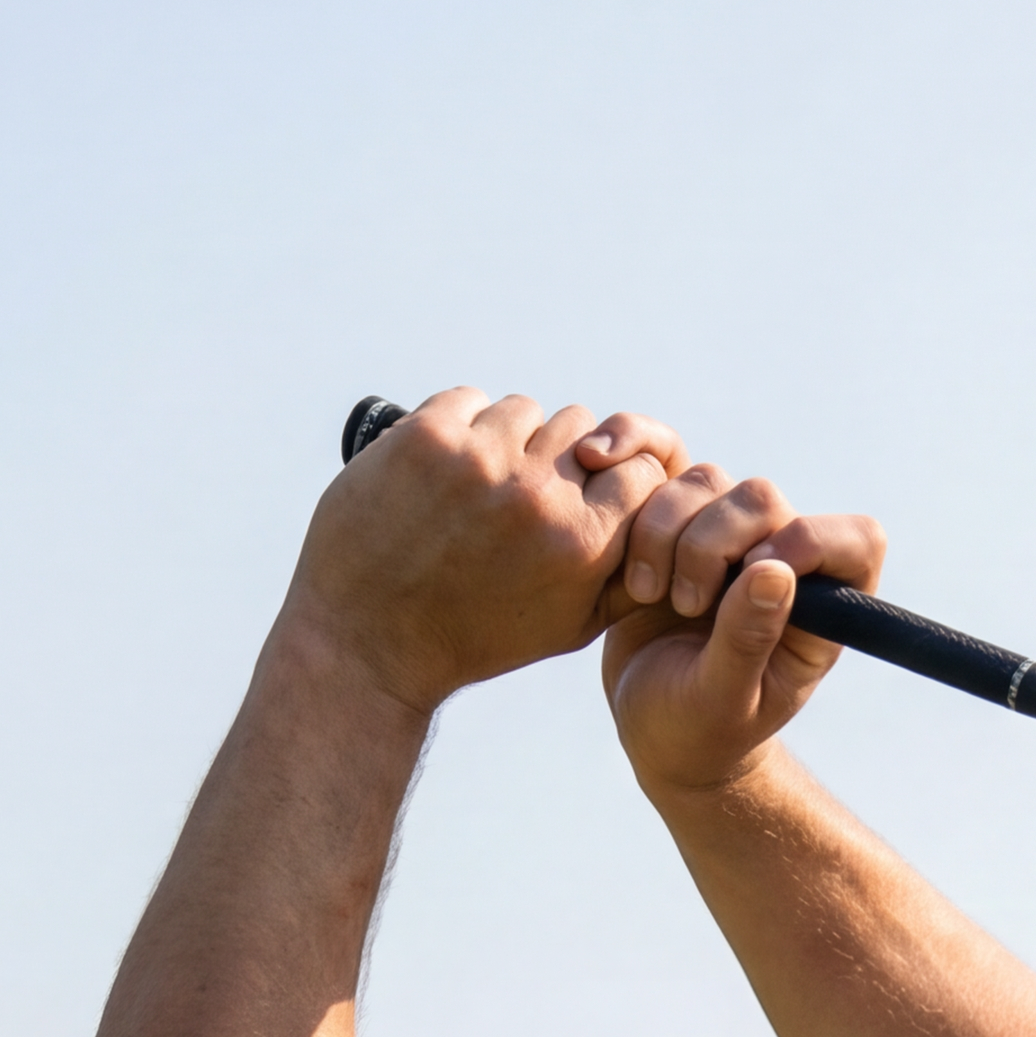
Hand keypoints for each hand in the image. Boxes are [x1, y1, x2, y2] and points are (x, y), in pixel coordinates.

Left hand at [280, 389, 683, 715]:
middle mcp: (538, 497)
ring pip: (527, 410)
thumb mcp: (569, 626)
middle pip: (586, 430)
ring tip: (485, 482)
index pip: (641, 469)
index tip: (598, 488)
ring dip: (513, 437)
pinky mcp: (428, 436)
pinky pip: (470, 399)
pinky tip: (448, 466)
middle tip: (531, 489)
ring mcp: (481, 460)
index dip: (624, 476)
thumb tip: (663, 520)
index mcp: (583, 545)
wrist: (372, 637)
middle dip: (566, 455)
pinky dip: (463, 425)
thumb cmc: (477, 637)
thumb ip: (624, 576)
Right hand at [601, 460, 888, 804]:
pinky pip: (662, 477)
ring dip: (664, 534)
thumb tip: (775, 570)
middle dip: (711, 543)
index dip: (809, 541)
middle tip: (685, 607)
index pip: (857, 540)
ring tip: (649, 596)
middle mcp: (784, 562)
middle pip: (764, 498)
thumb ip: (748, 639)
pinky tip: (628, 572)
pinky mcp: (680, 521)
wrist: (649, 725)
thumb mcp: (722, 701)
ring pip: (707, 481)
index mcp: (823, 610)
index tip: (753, 574)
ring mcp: (731, 536)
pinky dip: (637, 512)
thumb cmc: (698, 731)